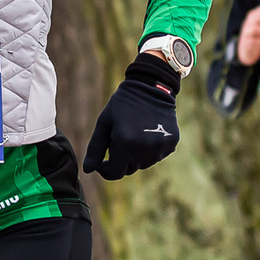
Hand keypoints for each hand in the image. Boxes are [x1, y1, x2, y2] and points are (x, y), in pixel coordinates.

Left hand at [82, 52, 180, 179]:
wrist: (152, 86)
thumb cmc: (122, 104)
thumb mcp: (105, 123)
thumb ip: (95, 148)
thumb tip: (88, 171)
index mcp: (124, 144)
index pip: (114, 173)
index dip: (106, 170)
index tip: (102, 163)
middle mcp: (143, 150)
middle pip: (129, 169)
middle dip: (122, 159)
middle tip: (120, 139)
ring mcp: (159, 148)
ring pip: (143, 164)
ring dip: (136, 155)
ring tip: (135, 133)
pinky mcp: (171, 144)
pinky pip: (157, 155)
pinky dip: (151, 149)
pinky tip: (148, 131)